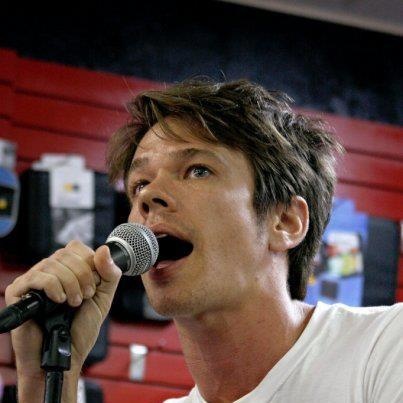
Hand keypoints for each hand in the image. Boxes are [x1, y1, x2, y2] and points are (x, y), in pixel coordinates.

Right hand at [4, 241, 121, 401]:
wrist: (64, 356)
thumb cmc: (80, 328)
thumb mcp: (103, 298)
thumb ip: (109, 274)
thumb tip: (105, 249)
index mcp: (67, 268)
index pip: (76, 247)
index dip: (89, 262)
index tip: (95, 283)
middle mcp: (48, 270)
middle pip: (66, 254)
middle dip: (83, 275)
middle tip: (86, 296)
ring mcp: (32, 279)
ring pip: (53, 264)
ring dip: (70, 283)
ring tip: (74, 303)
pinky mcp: (18, 292)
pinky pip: (37, 277)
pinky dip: (54, 287)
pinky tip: (59, 301)